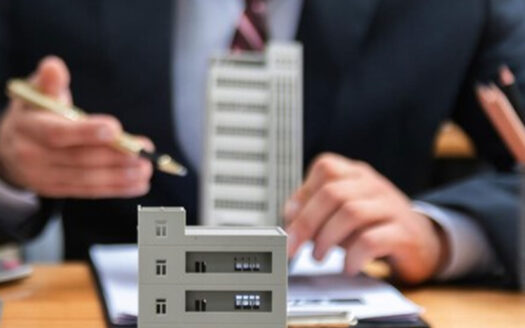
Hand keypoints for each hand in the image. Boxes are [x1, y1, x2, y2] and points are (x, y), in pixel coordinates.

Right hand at [0, 56, 152, 197]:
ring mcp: (45, 177)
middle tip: (143, 152)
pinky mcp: (57, 190)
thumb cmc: (34, 114)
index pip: (58, 133)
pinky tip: (139, 185)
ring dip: (121, 176)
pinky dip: (116, 189)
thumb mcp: (36, 94)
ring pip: (87, 179)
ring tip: (146, 170)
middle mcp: (34, 156)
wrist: (8, 149)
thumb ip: (50, 82)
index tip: (116, 129)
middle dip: (116, 156)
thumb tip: (54, 66)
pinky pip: (89, 191)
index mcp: (30, 128)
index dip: (87, 132)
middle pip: (80, 159)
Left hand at [285, 153, 447, 283]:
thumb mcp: (343, 213)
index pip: (326, 168)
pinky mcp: (404, 234)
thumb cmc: (375, 225)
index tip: (291, 219)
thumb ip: (317, 210)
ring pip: (351, 213)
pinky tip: (348, 266)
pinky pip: (371, 241)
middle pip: (333, 193)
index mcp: (357, 174)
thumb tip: (290, 215)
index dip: (303, 193)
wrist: (424, 242)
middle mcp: (374, 186)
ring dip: (326, 239)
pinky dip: (352, 256)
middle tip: (295, 246)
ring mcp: (391, 207)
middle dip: (307, 222)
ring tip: (318, 256)